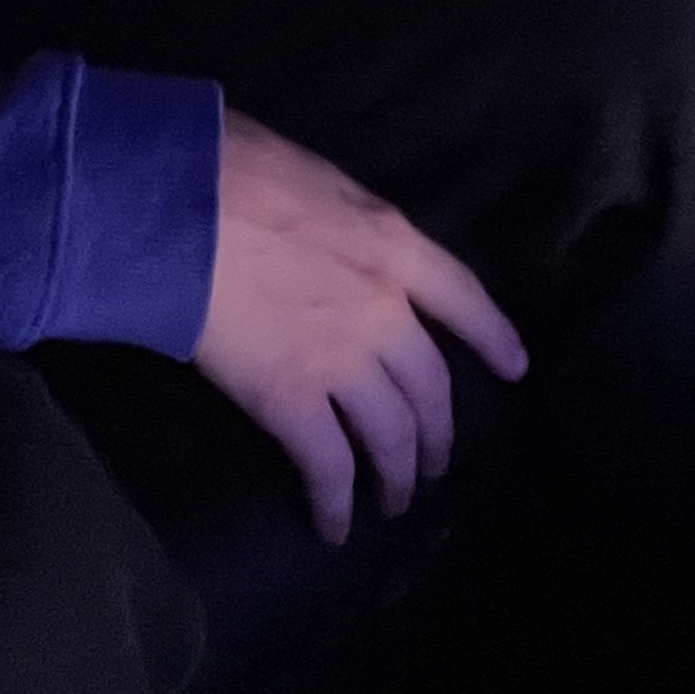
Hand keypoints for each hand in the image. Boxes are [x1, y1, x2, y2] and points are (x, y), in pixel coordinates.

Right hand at [197, 113, 526, 543]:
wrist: (179, 205)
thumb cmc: (235, 168)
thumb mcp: (321, 178)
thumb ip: (347, 223)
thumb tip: (341, 243)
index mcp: (393, 243)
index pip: (463, 297)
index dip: (493, 336)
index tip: (515, 369)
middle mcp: (384, 308)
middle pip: (431, 385)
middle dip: (437, 432)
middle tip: (433, 464)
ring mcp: (342, 358)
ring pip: (392, 433)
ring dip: (397, 475)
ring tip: (394, 501)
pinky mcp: (290, 401)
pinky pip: (328, 465)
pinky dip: (336, 502)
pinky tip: (334, 525)